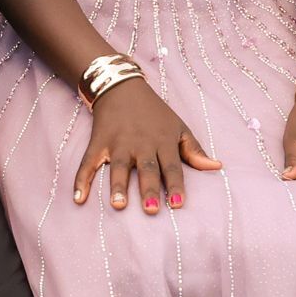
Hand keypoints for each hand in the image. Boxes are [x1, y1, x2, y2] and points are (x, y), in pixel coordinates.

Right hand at [74, 78, 220, 212]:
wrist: (121, 87)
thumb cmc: (155, 113)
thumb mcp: (178, 126)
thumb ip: (194, 150)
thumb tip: (216, 167)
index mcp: (163, 141)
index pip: (172, 166)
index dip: (176, 185)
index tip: (179, 204)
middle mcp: (141, 143)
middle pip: (146, 168)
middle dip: (149, 188)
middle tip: (151, 209)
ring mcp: (117, 143)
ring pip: (117, 166)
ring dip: (117, 185)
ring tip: (118, 204)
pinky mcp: (98, 142)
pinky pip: (88, 163)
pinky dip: (81, 180)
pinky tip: (79, 198)